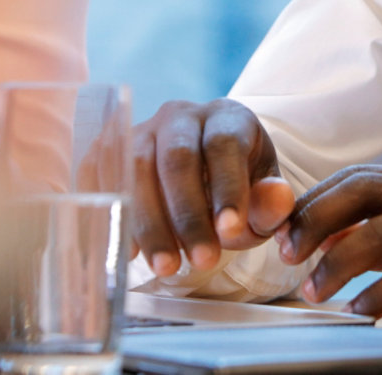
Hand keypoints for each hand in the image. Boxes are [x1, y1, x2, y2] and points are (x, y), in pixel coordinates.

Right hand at [131, 98, 293, 276]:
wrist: (202, 175)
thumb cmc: (236, 189)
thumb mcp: (263, 199)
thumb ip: (271, 204)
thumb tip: (277, 196)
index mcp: (226, 117)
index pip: (224, 145)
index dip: (226, 187)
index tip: (229, 232)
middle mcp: (181, 115)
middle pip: (177, 156)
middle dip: (188, 213)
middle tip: (202, 260)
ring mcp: (144, 128)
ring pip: (137, 166)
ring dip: (151, 221)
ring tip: (167, 266)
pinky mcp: (114, 147)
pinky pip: (104, 173)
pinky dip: (115, 211)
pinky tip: (130, 252)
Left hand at [277, 166, 381, 332]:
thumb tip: (331, 237)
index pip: (360, 177)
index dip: (318, 198)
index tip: (288, 227)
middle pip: (363, 190)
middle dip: (316, 218)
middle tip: (288, 250)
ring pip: (381, 230)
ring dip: (338, 260)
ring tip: (315, 288)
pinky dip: (377, 296)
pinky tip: (359, 311)